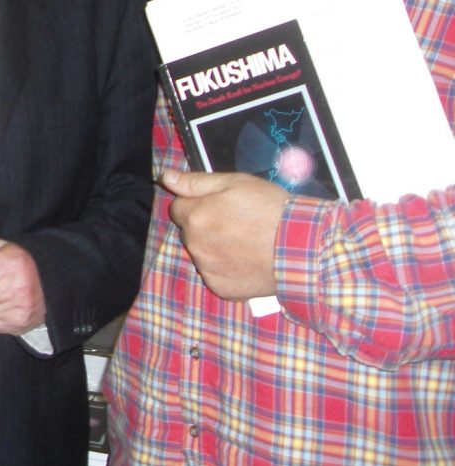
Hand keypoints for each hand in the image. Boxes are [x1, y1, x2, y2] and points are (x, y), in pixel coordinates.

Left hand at [163, 168, 286, 299]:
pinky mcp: (221, 288)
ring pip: (202, 254)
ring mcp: (207, 269)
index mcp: (194, 217)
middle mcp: (195, 245)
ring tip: (245, 243)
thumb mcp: (235, 183)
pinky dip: (226, 269)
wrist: (301, 248)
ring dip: (214, 247)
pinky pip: (215, 275)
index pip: (178, 208)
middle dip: (204, 226)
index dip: (198, 204)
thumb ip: (195, 182)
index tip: (220, 206)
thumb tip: (165, 177)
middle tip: (236, 223)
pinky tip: (247, 261)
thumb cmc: (269, 209)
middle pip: (189, 232)